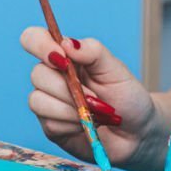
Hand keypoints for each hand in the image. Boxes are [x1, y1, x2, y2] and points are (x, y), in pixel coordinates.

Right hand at [19, 27, 159, 169]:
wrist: (137, 131)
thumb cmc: (126, 95)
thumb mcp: (115, 68)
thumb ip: (92, 51)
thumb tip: (66, 43)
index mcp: (65, 56)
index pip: (34, 39)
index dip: (40, 45)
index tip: (62, 58)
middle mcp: (52, 77)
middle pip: (37, 74)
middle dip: (68, 88)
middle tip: (95, 96)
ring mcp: (49, 102)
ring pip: (38, 101)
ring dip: (72, 108)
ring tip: (95, 113)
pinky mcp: (51, 127)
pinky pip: (49, 123)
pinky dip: (73, 124)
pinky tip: (88, 125)